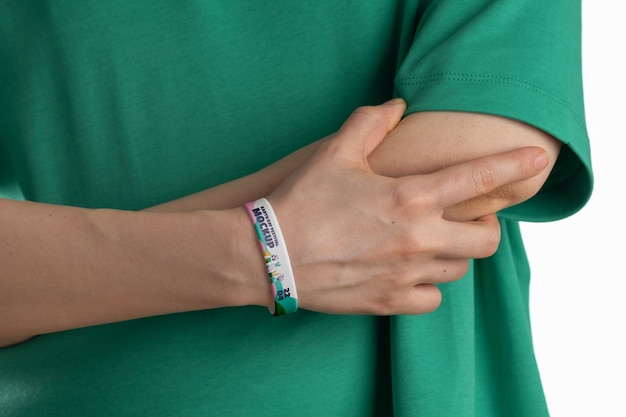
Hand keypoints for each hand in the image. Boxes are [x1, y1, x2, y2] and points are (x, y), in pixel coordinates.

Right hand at [268, 99, 548, 314]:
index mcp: (410, 199)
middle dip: (486, 226)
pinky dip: (429, 286)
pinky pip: (431, 299)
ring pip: (459, 270)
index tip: (536, 160)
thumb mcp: (333, 152)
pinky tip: (410, 273)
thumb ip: (370, 124)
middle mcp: (418, 240)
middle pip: (486, 240)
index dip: (513, 166)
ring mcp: (406, 275)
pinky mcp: (388, 302)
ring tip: (433, 242)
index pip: (479, 179)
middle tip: (466, 217)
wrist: (270, 256)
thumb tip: (396, 107)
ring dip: (454, 253)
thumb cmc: (302, 202)